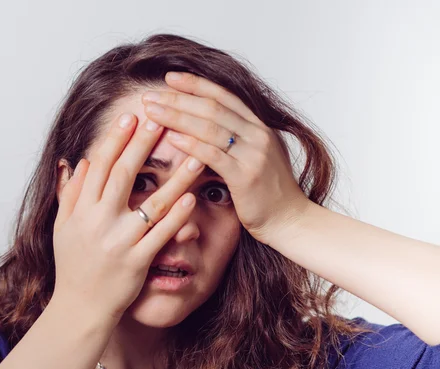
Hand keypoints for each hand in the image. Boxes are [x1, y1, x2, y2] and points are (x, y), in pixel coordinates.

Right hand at [52, 112, 204, 321]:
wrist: (81, 307)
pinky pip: (161, 235)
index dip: (116, 139)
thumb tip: (78, 160)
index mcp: (81, 210)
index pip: (100, 165)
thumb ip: (69, 193)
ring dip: (175, 177)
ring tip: (195, 154)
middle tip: (161, 118)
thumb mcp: (62, 227)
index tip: (131, 116)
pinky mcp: (138, 262)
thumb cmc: (73, 265)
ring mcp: (120, 242)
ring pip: (151, 203)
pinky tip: (192, 196)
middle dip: (143, 144)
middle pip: (124, 175)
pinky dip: (177, 215)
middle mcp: (99, 222)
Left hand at [141, 71, 310, 244]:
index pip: (222, 95)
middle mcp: (258, 134)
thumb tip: (206, 126)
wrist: (290, 220)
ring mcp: (254, 154)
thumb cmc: (268, 192)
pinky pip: (214, 155)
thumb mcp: (255, 156)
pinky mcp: (246, 176)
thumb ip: (236, 138)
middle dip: (178, 99)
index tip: (169, 77)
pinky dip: (191, 144)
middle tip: (149, 95)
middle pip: (212, 107)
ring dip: (177, 117)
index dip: (194, 84)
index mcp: (258, 126)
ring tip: (152, 112)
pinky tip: (171, 138)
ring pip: (210, 127)